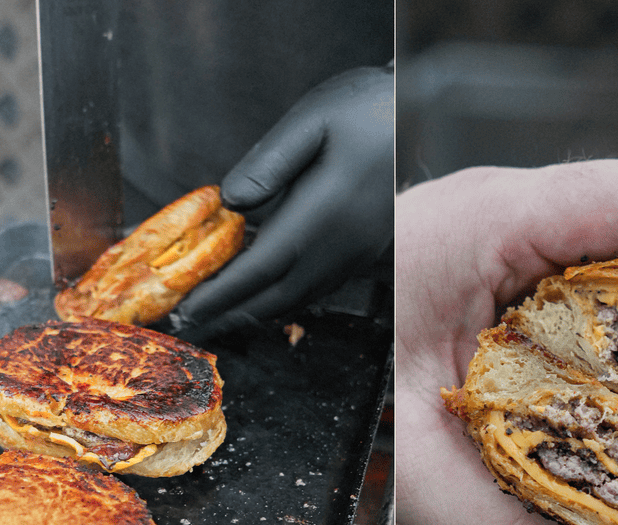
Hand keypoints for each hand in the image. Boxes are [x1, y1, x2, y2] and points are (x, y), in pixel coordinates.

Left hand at [173, 65, 393, 338]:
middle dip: (229, 312)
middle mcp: (341, 245)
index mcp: (324, 212)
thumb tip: (230, 202)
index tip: (188, 307)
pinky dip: (280, 300)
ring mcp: (355, 254)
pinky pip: (316, 290)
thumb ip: (268, 162)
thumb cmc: (371, 109)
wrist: (429, 118)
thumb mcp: (314, 118)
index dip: (222, 292)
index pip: (262, 266)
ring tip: (215, 316)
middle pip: (276, 295)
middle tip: (188, 322)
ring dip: (253, 312)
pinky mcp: (363, 254)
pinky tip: (259, 295)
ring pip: (296, 299)